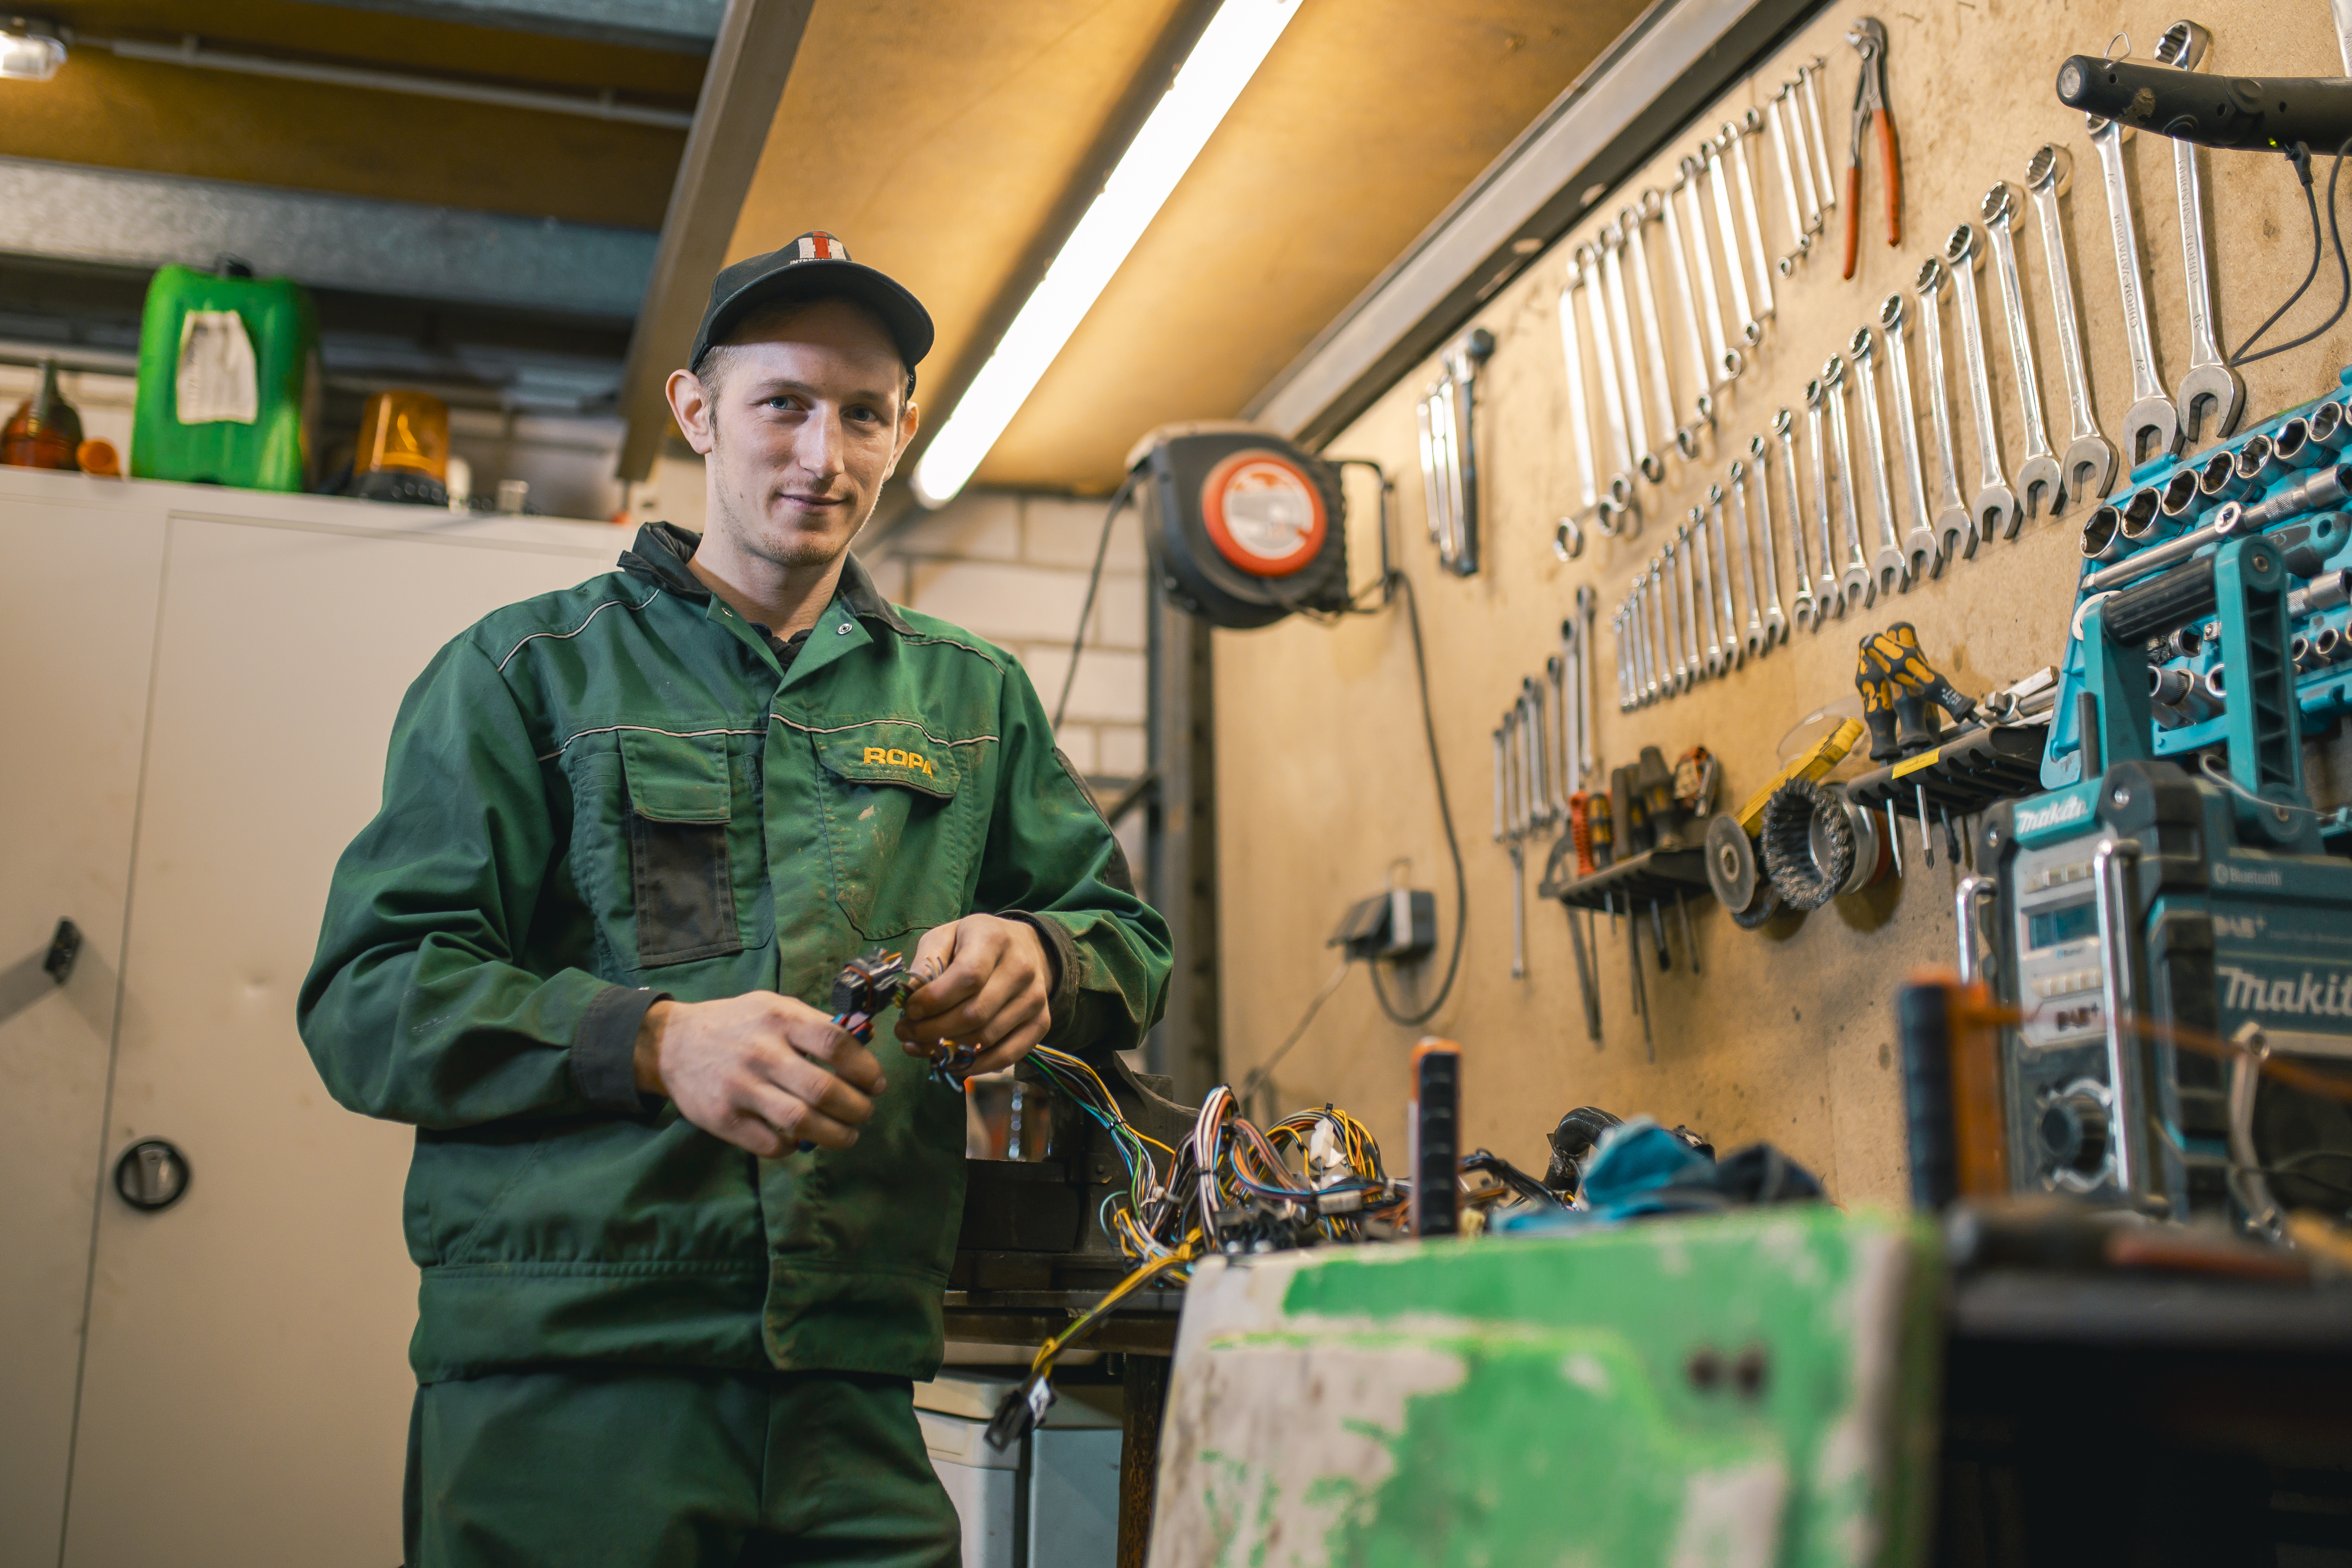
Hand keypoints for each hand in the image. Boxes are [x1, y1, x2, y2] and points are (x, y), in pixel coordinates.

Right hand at [633, 992, 885, 1155]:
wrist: (670, 1044)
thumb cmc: (736, 1024)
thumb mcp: (773, 1007)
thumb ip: (814, 1023)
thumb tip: (864, 1044)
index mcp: (779, 1019)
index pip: (835, 1043)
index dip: (864, 1068)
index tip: (876, 1083)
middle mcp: (761, 1052)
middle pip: (823, 1089)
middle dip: (857, 1108)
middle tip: (866, 1113)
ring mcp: (740, 1087)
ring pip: (801, 1122)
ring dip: (835, 1135)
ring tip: (848, 1135)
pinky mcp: (722, 1118)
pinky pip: (770, 1144)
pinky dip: (794, 1148)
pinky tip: (802, 1141)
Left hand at [893, 915, 1052, 1075]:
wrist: (1024, 947)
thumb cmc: (974, 942)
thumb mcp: (945, 936)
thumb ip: (926, 962)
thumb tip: (910, 996)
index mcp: (994, 939)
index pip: (967, 978)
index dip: (934, 1000)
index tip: (909, 1010)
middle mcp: (1021, 969)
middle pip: (975, 1014)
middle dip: (932, 1030)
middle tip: (906, 1033)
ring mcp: (1035, 999)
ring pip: (986, 1038)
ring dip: (947, 1050)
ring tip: (919, 1045)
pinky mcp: (1041, 1023)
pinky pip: (1006, 1056)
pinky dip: (974, 1066)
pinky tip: (948, 1062)